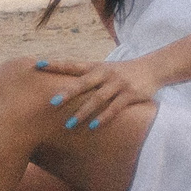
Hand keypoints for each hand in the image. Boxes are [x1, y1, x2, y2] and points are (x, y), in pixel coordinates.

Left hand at [36, 56, 160, 131]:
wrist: (152, 68)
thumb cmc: (122, 72)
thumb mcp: (104, 70)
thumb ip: (87, 77)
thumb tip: (62, 88)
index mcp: (96, 67)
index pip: (72, 64)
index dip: (55, 64)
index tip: (38, 64)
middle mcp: (105, 74)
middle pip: (83, 83)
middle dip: (67, 93)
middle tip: (51, 103)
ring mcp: (118, 84)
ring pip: (98, 99)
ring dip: (83, 112)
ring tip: (69, 124)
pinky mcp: (130, 95)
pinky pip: (115, 108)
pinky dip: (104, 117)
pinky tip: (94, 126)